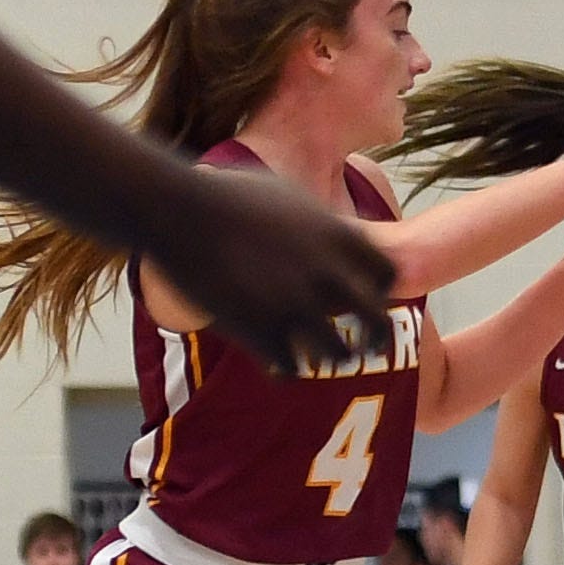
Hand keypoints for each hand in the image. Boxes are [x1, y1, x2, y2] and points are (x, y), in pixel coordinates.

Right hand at [146, 166, 395, 375]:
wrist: (176, 210)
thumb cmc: (225, 196)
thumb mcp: (287, 195)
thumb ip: (320, 220)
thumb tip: (337, 228)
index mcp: (338, 236)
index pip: (387, 276)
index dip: (379, 292)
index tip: (367, 300)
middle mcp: (327, 273)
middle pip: (377, 322)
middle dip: (374, 339)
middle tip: (365, 349)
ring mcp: (297, 305)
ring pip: (338, 354)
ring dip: (330, 359)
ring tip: (315, 357)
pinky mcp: (262, 330)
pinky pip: (292, 369)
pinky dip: (285, 369)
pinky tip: (273, 364)